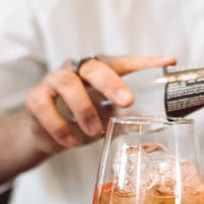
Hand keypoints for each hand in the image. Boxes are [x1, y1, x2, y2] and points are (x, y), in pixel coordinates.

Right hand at [25, 55, 175, 147]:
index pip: (124, 62)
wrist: (47, 133)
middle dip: (111, 83)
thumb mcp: (108, 116)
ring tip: (94, 131)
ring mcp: (53, 81)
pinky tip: (71, 142)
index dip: (145, 62)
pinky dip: (59, 126)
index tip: (168, 63)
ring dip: (83, 109)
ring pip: (66, 83)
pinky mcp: (35, 98)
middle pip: (94, 67)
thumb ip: (127, 115)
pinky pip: (44, 107)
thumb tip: (159, 124)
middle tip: (127, 102)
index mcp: (99, 71)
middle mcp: (77, 70)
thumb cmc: (83, 119)